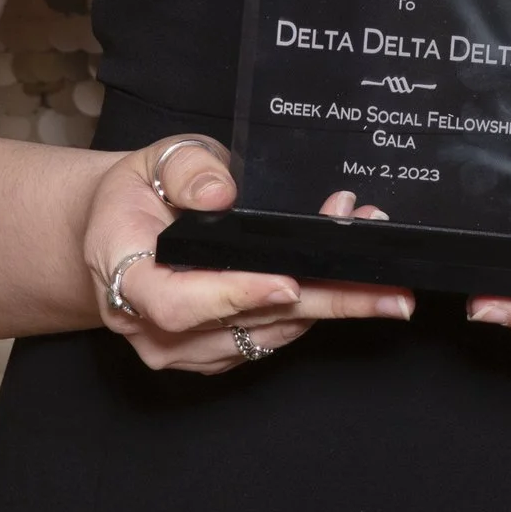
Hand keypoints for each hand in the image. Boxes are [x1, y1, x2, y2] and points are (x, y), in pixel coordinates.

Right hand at [81, 138, 411, 374]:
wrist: (121, 229)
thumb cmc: (141, 193)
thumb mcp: (156, 159)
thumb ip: (187, 170)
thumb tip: (221, 194)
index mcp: (124, 276)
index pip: (175, 303)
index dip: (234, 295)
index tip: (287, 282)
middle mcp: (150, 327)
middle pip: (241, 324)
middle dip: (321, 300)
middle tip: (388, 292)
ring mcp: (184, 348)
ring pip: (267, 334)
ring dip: (330, 303)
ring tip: (384, 272)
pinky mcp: (216, 352)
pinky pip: (271, 337)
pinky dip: (314, 309)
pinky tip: (352, 280)